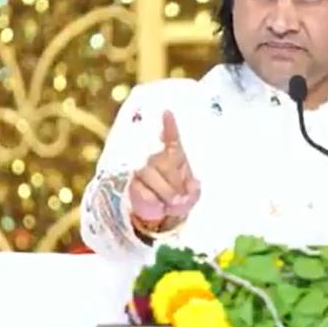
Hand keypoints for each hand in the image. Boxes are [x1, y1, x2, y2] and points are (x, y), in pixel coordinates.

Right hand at [128, 110, 199, 225]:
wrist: (160, 214)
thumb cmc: (178, 197)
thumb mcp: (192, 195)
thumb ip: (194, 189)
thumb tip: (192, 185)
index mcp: (174, 156)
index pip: (171, 138)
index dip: (169, 125)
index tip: (167, 112)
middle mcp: (156, 158)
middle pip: (166, 162)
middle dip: (176, 183)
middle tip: (181, 199)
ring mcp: (143, 169)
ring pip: (151, 174)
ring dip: (165, 192)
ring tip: (172, 204)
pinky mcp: (133, 183)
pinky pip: (143, 191)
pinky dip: (154, 202)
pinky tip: (158, 206)